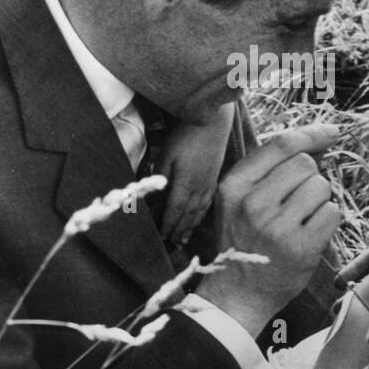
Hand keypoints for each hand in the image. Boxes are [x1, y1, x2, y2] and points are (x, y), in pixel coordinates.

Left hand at [156, 116, 228, 243]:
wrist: (213, 124)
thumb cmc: (186, 136)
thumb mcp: (167, 154)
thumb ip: (159, 176)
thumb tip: (153, 195)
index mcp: (185, 184)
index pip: (174, 212)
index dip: (167, 226)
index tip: (160, 238)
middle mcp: (199, 189)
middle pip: (186, 216)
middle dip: (177, 231)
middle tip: (169, 244)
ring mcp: (208, 185)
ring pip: (198, 213)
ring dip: (189, 228)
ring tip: (182, 240)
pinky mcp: (214, 180)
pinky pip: (207, 204)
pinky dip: (200, 216)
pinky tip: (197, 220)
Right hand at [197, 124, 339, 337]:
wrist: (238, 293)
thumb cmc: (244, 239)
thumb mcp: (239, 199)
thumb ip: (269, 169)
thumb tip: (319, 140)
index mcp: (234, 186)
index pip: (281, 145)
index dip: (312, 134)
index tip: (331, 132)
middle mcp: (253, 204)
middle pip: (305, 164)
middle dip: (310, 177)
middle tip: (297, 201)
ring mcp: (277, 227)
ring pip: (321, 187)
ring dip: (319, 200)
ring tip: (301, 219)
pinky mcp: (301, 248)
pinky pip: (331, 213)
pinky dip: (327, 221)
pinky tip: (309, 234)